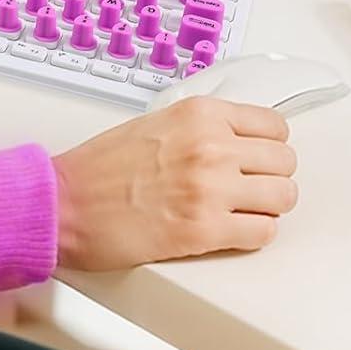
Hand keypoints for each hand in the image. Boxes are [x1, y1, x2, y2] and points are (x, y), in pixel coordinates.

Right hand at [52, 97, 296, 271]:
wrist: (65, 204)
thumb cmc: (100, 167)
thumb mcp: (158, 122)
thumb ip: (203, 127)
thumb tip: (240, 139)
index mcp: (201, 114)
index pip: (274, 126)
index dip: (269, 147)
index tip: (260, 157)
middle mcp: (212, 146)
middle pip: (285, 162)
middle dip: (271, 178)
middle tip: (251, 188)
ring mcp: (211, 189)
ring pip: (282, 198)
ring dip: (267, 207)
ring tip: (243, 211)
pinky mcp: (204, 230)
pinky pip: (263, 233)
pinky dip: (253, 235)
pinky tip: (232, 231)